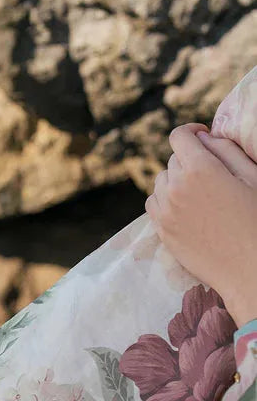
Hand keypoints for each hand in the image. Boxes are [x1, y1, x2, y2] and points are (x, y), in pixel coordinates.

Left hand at [146, 122, 256, 327]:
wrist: (248, 269)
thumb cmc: (256, 220)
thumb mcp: (251, 176)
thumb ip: (225, 151)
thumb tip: (203, 138)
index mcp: (200, 169)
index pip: (179, 136)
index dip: (191, 132)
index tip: (202, 137)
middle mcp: (176, 188)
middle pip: (172, 160)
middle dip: (189, 161)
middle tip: (211, 174)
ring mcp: (165, 212)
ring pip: (160, 182)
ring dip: (175, 181)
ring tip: (198, 193)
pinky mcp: (162, 231)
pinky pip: (153, 204)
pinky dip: (165, 201)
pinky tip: (185, 208)